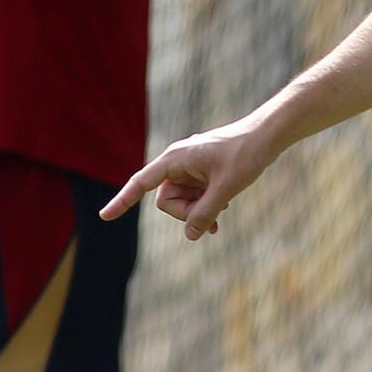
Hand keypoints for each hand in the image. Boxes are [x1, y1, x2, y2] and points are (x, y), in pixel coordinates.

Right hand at [99, 115, 276, 240]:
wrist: (267, 136)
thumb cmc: (245, 155)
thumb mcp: (225, 189)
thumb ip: (205, 213)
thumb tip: (190, 236)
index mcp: (175, 159)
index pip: (141, 183)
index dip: (123, 201)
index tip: (104, 216)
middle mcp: (178, 162)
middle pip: (167, 201)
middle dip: (187, 212)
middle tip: (214, 213)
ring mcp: (190, 168)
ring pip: (183, 201)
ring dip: (199, 210)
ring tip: (223, 211)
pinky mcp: (201, 172)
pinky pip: (194, 196)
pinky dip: (205, 205)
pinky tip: (223, 208)